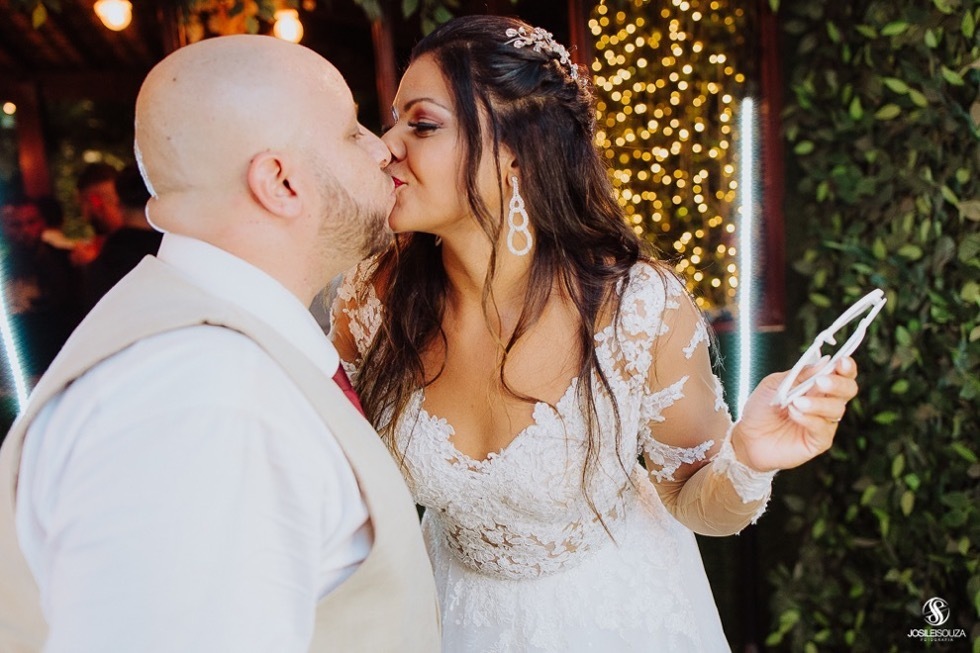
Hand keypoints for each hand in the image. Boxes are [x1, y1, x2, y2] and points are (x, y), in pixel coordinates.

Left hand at [731, 357, 858, 471]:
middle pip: (848, 390)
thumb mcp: (774, 384)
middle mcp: (825, 403)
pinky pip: (823, 428)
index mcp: (817, 386)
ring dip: (817, 403)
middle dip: (838, 384)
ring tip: (795, 402)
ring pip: (836, 409)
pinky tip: (793, 414)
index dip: (846, 367)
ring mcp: (824, 423)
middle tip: (820, 382)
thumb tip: (824, 362)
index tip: (842, 362)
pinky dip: (809, 419)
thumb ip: (799, 374)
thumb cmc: (760, 409)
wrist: (746, 436)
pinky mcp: (818, 441)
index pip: (841, 374)